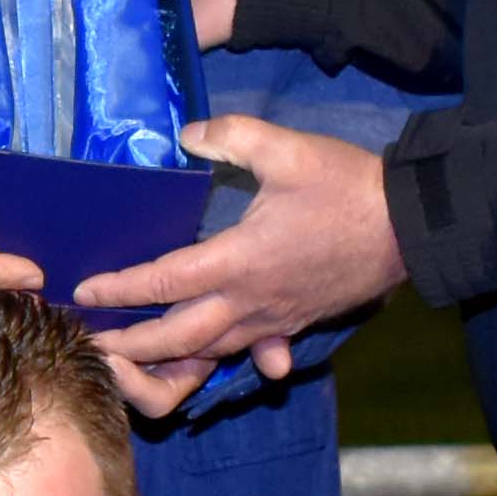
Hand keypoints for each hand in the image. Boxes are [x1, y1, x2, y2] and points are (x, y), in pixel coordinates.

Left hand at [74, 115, 404, 414]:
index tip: (85, 292)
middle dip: (131, 346)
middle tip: (94, 346)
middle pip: (177, 337)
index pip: (163, 281)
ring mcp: (274, 319)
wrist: (411, 226)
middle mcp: (250, 301)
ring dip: (168, 361)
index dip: (120, 289)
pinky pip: (248, 351)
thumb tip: (187, 134)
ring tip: (134, 362)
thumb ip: (232, 135)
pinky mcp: (295, 323)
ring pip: (210, 353)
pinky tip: (209, 361)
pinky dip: (221, 361)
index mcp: (239, 260)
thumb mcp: (289, 150)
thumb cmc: (350, 187)